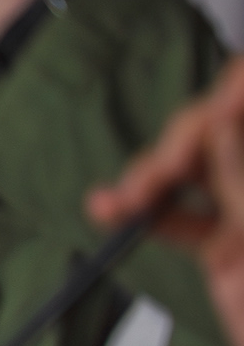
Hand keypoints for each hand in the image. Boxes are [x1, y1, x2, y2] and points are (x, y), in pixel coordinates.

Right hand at [87, 54, 243, 345]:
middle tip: (156, 175)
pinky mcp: (225, 246)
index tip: (203, 118)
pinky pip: (182, 215)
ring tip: (116, 200)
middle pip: (222, 132)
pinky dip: (147, 211)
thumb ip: (240, 182)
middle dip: (183, 145)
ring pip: (196, 170)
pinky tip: (114, 211)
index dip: (230, 99)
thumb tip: (218, 121)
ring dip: (151, 177)